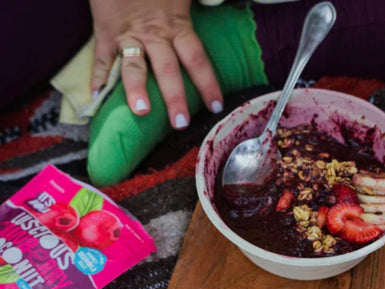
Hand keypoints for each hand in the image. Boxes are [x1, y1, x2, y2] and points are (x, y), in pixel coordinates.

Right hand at [88, 0, 222, 126]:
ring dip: (137, 90)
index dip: (207, 83)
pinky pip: (101, 58)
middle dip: (175, 98)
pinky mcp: (106, 31)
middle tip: (181, 124)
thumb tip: (232, 5)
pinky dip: (98, 79)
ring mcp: (129, 35)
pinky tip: (96, 99)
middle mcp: (155, 35)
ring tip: (142, 112)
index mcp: (177, 25)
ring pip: (134, 66)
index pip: (197, 59)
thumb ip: (198, 5)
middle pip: (167, 70)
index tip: (215, 106)